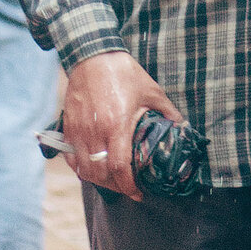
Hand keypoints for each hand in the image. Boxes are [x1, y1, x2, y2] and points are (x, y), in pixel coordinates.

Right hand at [63, 51, 183, 201]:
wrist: (92, 56)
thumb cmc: (122, 72)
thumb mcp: (150, 90)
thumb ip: (167, 110)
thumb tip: (182, 126)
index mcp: (117, 125)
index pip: (119, 168)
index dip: (129, 186)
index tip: (138, 194)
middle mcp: (95, 132)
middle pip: (100, 174)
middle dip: (115, 187)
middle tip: (127, 188)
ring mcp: (79, 131)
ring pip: (84, 169)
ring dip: (98, 180)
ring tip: (112, 181)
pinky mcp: (68, 127)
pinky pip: (70, 157)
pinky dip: (80, 168)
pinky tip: (91, 168)